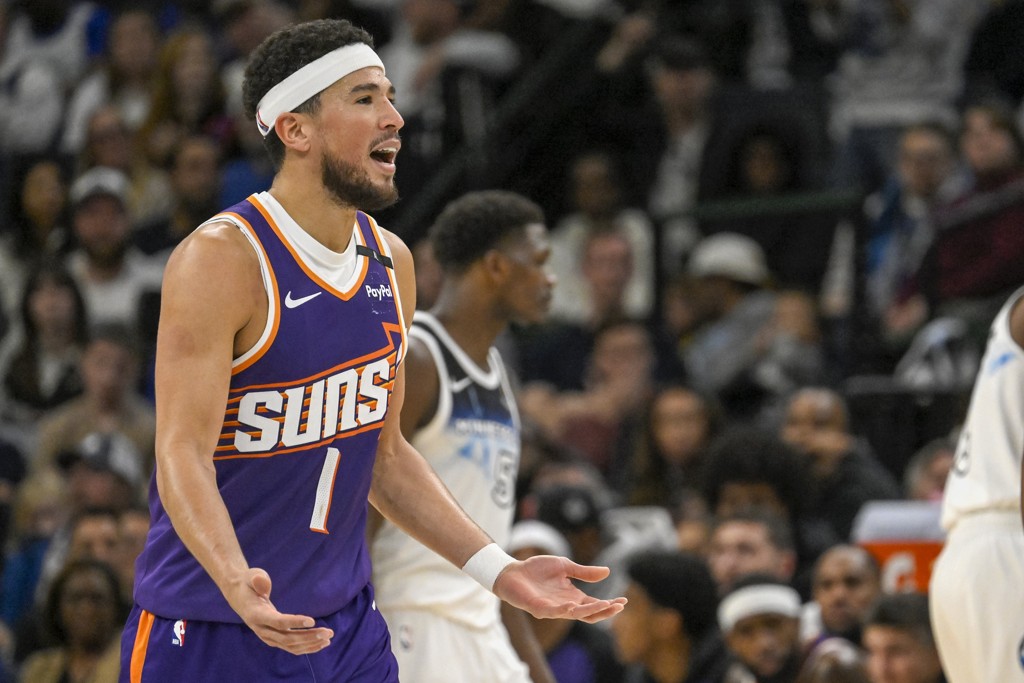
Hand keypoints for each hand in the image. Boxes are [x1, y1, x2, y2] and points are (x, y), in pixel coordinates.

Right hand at [225, 568, 334, 653]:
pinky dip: (307, 647)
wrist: (239, 596)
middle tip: (328, 632)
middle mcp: (262, 630)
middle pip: (287, 638)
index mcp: (256, 615)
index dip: (294, 622)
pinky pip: (292, 647)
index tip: (312, 621)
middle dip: (308, 637)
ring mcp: (267, 637)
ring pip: (291, 646)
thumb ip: (257, 579)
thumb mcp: (251, 576)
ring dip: (311, 643)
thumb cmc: (248, 583)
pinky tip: (321, 643)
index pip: (278, 622)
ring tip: (328, 637)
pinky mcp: (274, 639)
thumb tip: (264, 584)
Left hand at [492, 555, 626, 623]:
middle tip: (619, 606)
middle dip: (605, 611)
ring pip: (575, 614)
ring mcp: (553, 608)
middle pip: (589, 613)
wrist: (513, 571)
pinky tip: (574, 605)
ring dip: (590, 611)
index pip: (595, 603)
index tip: (624, 601)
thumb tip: (608, 572)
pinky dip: (565, 610)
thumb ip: (584, 572)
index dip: (609, 604)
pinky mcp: (539, 608)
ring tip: (605, 605)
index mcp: (573, 596)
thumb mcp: (565, 566)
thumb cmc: (536, 569)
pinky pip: (554, 612)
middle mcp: (565, 605)